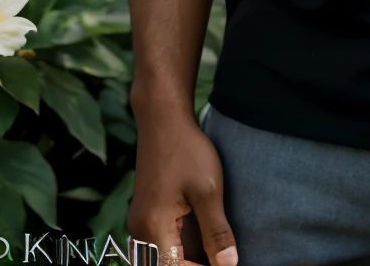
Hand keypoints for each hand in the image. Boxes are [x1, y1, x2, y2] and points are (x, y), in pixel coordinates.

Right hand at [128, 111, 237, 265]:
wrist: (163, 118)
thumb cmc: (186, 150)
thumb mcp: (208, 190)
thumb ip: (216, 232)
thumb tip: (228, 265)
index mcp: (153, 228)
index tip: (226, 263)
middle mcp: (141, 231)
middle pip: (169, 264)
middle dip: (196, 263)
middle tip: (224, 257)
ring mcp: (142, 222)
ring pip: (167, 254)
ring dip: (191, 256)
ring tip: (217, 249)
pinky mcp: (147, 213)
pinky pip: (164, 239)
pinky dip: (184, 244)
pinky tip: (206, 237)